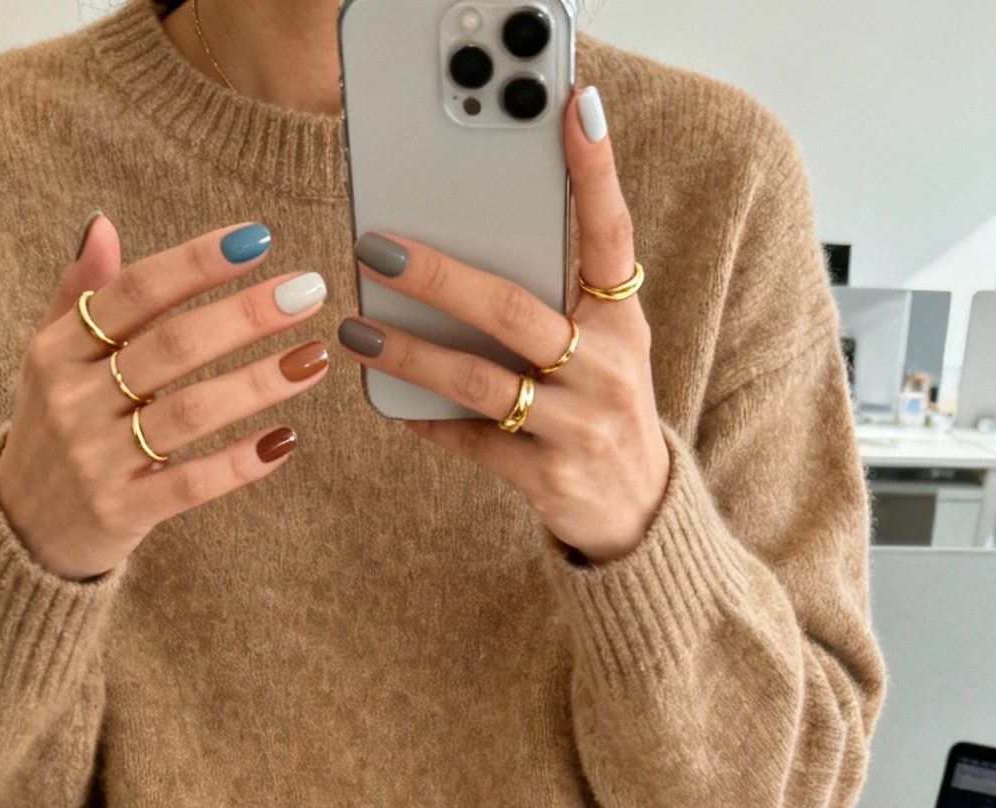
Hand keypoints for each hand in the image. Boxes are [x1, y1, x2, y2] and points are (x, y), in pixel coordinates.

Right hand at [0, 215, 329, 580]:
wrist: (21, 531)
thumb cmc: (53, 431)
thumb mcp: (50, 359)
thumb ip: (79, 295)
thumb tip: (102, 224)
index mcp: (59, 349)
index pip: (136, 292)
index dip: (196, 263)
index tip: (256, 241)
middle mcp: (76, 399)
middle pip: (173, 346)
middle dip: (245, 315)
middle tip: (307, 292)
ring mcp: (98, 458)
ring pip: (190, 411)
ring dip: (258, 382)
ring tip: (313, 358)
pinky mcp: (122, 510)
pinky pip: (191, 482)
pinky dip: (239, 461)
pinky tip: (284, 439)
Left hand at [337, 88, 669, 563]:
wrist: (638, 511)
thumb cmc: (602, 406)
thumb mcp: (604, 346)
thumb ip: (557, 298)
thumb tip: (464, 246)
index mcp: (622, 321)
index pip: (610, 234)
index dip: (595, 171)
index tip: (572, 108)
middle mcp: (606, 368)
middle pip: (512, 310)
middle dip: (438, 277)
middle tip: (376, 248)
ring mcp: (580, 427)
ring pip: (480, 381)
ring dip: (409, 354)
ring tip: (356, 329)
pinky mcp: (550, 478)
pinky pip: (474, 443)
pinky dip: (430, 422)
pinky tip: (392, 404)